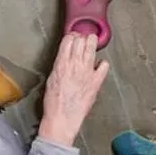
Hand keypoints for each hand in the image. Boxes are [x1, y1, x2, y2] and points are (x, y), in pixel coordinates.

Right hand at [37, 32, 108, 146]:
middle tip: (84, 38)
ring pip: (92, 48)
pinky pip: (104, 65)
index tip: (74, 36)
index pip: (68, 40)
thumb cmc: (54, 103)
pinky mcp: (96, 81)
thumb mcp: (51, 79)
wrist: (62, 118)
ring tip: (92, 41)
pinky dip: (103, 63)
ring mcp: (86, 72)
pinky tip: (100, 65)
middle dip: (82, 37)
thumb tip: (64, 60)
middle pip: (81, 40)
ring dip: (92, 42)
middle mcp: (74, 65)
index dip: (72, 36)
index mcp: (61, 64)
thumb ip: (59, 67)